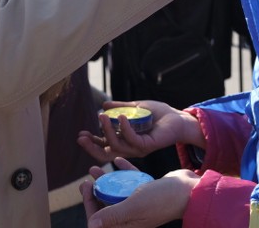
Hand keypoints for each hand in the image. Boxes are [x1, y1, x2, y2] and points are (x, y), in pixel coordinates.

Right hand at [78, 100, 203, 161]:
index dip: (92, 143)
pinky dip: (125, 128)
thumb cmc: (158, 114)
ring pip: (117, 146)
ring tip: (101, 116)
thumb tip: (104, 104)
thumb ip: (120, 108)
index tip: (80, 134)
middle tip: (81, 137)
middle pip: (106, 154)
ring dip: (107, 132)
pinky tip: (121, 116)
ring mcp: (138, 149)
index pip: (104, 147)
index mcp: (124, 141)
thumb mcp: (135, 108)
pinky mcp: (147, 146)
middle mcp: (129, 148)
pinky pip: (132, 140)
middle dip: (92, 147)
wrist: (177, 118)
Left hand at [82, 157, 197, 227]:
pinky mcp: (149, 192)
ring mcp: (141, 204)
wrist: (190, 190)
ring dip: (107, 180)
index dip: (89, 204)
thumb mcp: (134, 206)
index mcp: (128, 224)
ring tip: (98, 167)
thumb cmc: (162, 200)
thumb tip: (92, 225)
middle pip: (107, 204)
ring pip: (118, 192)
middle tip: (89, 176)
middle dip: (95, 191)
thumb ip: (112, 215)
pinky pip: (133, 182)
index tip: (85, 186)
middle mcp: (133, 216)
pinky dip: (125, 172)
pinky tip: (119, 161)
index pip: (101, 219)